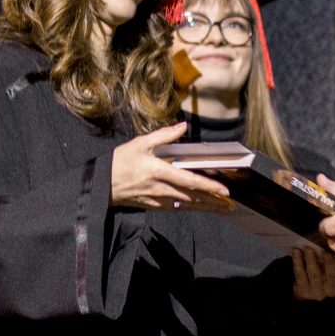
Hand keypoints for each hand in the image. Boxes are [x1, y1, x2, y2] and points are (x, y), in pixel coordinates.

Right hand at [110, 122, 232, 212]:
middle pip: (193, 197)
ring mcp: (158, 200)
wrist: (102, 184)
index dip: (209, 186)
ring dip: (206, 207)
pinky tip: (202, 208)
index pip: (190, 181)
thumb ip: (164, 135)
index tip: (225, 190)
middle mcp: (161, 188)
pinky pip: (177, 208)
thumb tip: (182, 127)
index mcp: (159, 171)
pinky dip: (192, 208)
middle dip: (214, 201)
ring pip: (188, 205)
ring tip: (223, 208)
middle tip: (232, 205)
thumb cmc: (120, 162)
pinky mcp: (154, 206)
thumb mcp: (140, 143)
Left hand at [289, 244, 334, 299]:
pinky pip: (300, 274)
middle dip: (329, 264)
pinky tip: (296, 252)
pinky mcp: (301, 290)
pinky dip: (298, 262)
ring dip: (311, 260)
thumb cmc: (323, 287)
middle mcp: (329, 290)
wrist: (309, 305)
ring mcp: (315, 291)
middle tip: (325, 252)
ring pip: (314, 274)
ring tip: (308, 248)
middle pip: (332, 277)